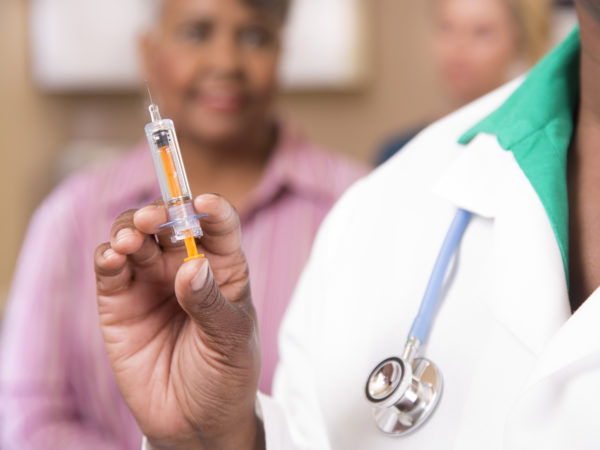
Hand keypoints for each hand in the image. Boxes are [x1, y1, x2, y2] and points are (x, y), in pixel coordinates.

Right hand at [94, 195, 263, 449]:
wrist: (196, 423)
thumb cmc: (225, 375)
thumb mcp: (230, 341)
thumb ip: (210, 303)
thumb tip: (191, 266)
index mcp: (222, 267)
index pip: (219, 225)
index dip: (211, 208)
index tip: (203, 203)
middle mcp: (184, 265)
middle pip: (169, 222)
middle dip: (159, 212)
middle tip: (153, 218)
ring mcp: (150, 281)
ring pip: (135, 237)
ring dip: (128, 229)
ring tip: (129, 240)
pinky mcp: (119, 302)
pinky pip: (110, 269)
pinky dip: (107, 257)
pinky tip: (112, 257)